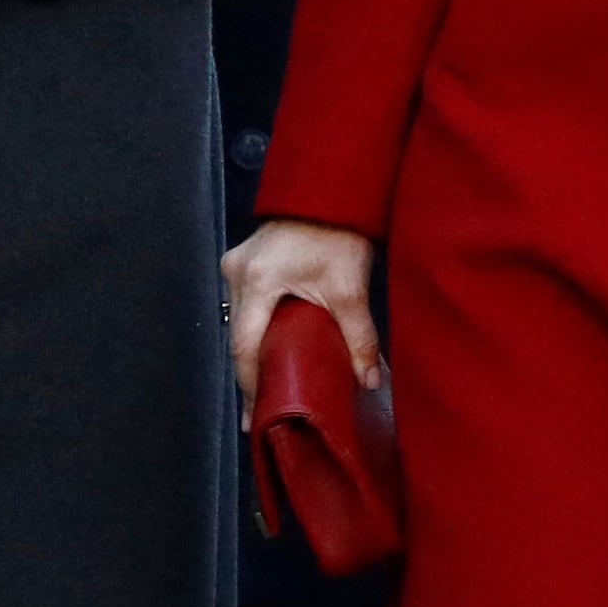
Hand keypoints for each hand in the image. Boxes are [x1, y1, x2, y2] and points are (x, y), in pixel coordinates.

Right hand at [226, 217, 381, 405]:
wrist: (333, 191)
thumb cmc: (339, 233)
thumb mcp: (349, 289)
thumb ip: (359, 338)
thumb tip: (369, 380)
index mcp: (257, 280)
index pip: (244, 347)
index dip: (251, 385)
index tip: (258, 414)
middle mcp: (237, 272)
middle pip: (238, 337)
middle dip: (250, 375)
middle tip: (262, 411)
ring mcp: (237, 263)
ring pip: (240, 321)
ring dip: (253, 352)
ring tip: (267, 387)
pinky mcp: (246, 260)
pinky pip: (246, 305)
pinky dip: (257, 329)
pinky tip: (269, 350)